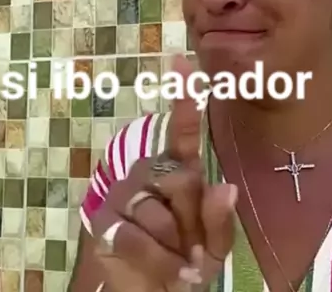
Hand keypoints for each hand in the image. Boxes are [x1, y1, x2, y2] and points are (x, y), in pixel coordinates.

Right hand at [91, 56, 237, 290]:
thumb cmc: (186, 261)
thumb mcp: (214, 245)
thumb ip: (220, 219)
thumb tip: (226, 188)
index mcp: (178, 171)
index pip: (180, 132)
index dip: (183, 98)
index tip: (183, 61)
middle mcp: (148, 175)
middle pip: (181, 181)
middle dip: (195, 219)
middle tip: (198, 247)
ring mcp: (122, 196)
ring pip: (159, 210)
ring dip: (178, 245)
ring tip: (184, 264)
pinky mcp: (104, 224)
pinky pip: (138, 236)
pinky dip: (163, 261)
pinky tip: (179, 274)